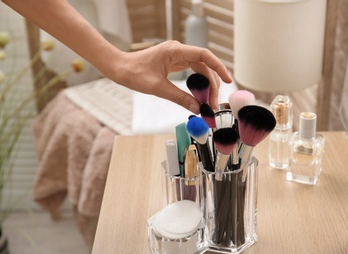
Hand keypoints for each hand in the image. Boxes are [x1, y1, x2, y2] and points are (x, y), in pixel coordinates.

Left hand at [113, 41, 231, 113]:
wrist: (120, 68)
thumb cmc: (134, 73)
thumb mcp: (158, 88)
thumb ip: (179, 98)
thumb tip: (198, 109)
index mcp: (175, 51)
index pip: (204, 55)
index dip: (218, 67)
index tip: (228, 80)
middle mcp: (178, 51)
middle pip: (205, 65)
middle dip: (212, 84)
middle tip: (213, 103)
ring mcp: (177, 56)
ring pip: (200, 69)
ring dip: (206, 85)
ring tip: (209, 102)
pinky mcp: (175, 62)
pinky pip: (192, 71)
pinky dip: (198, 83)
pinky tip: (201, 94)